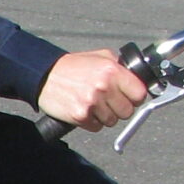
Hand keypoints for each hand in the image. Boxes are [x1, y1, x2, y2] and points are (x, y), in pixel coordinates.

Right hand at [36, 49, 150, 131]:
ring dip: (105, 116)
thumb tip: (136, 77)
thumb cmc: (71, 67)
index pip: (140, 94)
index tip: (129, 97)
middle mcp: (103, 86)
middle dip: (120, 108)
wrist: (44, 75)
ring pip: (112, 121)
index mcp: (111, 70)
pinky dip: (92, 122)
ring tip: (93, 104)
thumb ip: (119, 65)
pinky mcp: (81, 116)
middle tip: (108, 101)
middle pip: (128, 111)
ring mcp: (92, 103)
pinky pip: (97, 127)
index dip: (135, 97)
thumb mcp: (99, 56)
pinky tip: (84, 109)